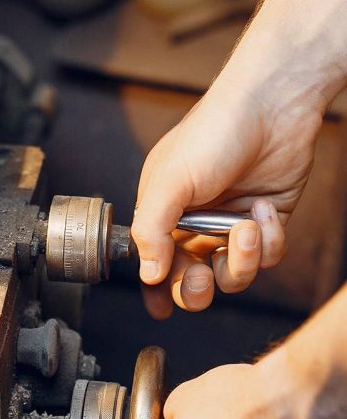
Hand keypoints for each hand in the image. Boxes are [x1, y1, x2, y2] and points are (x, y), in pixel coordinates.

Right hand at [132, 77, 321, 317]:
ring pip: (232, 275)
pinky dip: (269, 241)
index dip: (155, 289)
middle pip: (191, 280)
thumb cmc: (211, 135)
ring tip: (246, 227)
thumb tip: (146, 275)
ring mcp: (231, 225)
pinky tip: (263, 210)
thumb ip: (150, 231)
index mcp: (163, 213)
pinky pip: (267, 257)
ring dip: (240, 259)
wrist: (272, 107)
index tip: (159, 310)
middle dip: (195, 287)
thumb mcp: (169, 183)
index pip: (154, 262)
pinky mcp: (267, 223)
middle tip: (198, 277)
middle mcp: (195, 223)